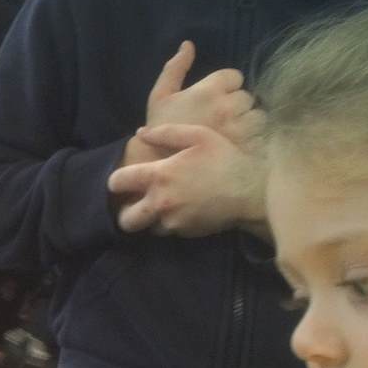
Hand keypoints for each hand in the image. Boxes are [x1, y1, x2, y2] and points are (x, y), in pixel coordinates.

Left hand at [107, 123, 266, 237]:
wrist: (251, 192)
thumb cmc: (225, 159)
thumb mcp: (198, 136)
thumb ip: (166, 133)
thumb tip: (141, 133)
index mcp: (159, 175)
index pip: (118, 182)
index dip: (116, 181)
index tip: (122, 180)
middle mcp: (160, 203)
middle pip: (126, 219)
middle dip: (126, 212)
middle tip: (135, 203)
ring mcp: (172, 222)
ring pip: (147, 227)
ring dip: (150, 218)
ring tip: (162, 206)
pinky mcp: (185, 234)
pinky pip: (168, 231)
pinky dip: (170, 223)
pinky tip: (182, 209)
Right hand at [140, 42, 262, 147]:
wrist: (159, 166)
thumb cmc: (159, 129)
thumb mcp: (159, 95)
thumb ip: (175, 68)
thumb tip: (189, 44)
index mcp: (209, 89)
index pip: (234, 77)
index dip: (226, 87)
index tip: (215, 100)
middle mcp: (227, 106)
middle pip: (247, 97)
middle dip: (238, 105)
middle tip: (222, 119)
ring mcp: (237, 128)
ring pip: (257, 117)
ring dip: (248, 122)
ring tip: (232, 133)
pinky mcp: (244, 148)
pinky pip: (259, 137)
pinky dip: (251, 141)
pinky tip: (236, 146)